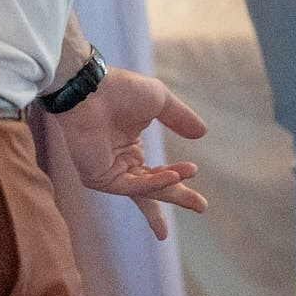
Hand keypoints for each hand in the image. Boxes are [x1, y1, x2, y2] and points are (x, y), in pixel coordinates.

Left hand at [50, 66, 209, 238]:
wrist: (92, 89)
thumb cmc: (120, 90)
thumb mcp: (160, 101)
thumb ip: (180, 118)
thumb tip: (203, 132)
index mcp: (130, 149)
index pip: (155, 176)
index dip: (177, 185)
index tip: (199, 202)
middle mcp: (120, 164)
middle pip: (152, 190)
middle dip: (177, 197)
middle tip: (202, 207)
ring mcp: (109, 173)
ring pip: (145, 189)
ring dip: (169, 186)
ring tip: (191, 172)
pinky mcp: (99, 178)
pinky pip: (132, 186)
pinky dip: (154, 183)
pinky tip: (173, 175)